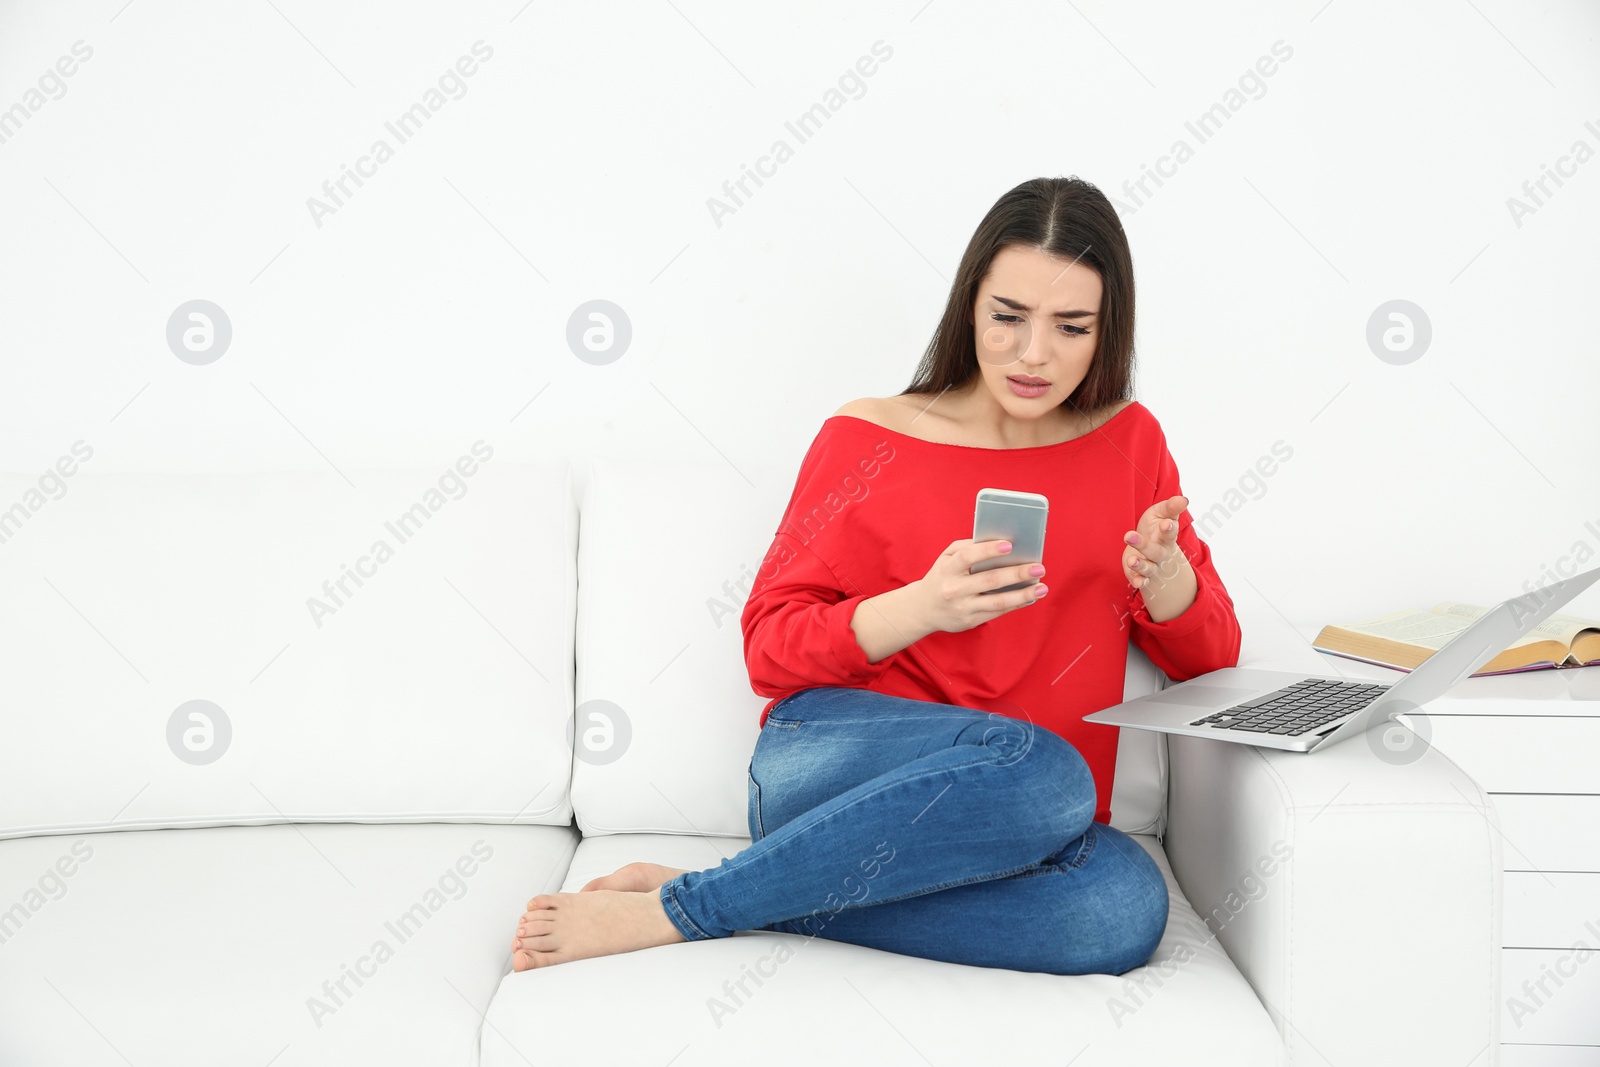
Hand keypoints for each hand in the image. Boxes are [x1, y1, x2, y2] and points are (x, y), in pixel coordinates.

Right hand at [911, 538, 1048, 634]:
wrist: (923, 609)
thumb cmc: (942, 576)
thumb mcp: (946, 557)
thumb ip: (966, 547)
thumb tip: (996, 542)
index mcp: (948, 569)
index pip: (967, 557)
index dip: (988, 550)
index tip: (1009, 545)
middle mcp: (954, 589)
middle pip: (989, 580)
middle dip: (1016, 573)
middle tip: (1039, 567)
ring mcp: (963, 607)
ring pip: (997, 602)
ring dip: (1023, 594)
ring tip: (1042, 587)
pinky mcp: (971, 620)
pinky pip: (998, 612)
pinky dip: (1016, 604)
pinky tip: (1031, 597)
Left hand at [1122, 495, 1188, 590]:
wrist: (1151, 549)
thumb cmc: (1156, 527)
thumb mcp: (1163, 513)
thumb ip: (1171, 507)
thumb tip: (1184, 499)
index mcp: (1166, 536)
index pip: (1169, 533)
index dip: (1168, 529)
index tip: (1165, 524)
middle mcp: (1160, 552)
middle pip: (1155, 551)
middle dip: (1143, 545)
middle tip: (1129, 536)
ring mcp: (1151, 565)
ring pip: (1148, 568)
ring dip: (1140, 565)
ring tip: (1131, 561)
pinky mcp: (1140, 574)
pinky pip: (1141, 580)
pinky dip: (1139, 581)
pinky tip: (1136, 582)